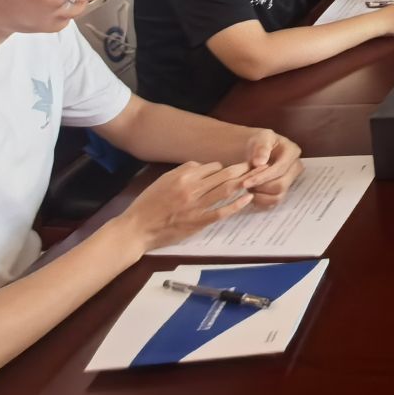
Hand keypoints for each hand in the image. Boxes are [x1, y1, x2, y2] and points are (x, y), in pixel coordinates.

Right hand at [116, 160, 254, 255]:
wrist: (137, 228)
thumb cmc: (148, 204)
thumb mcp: (164, 180)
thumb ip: (183, 171)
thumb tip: (202, 166)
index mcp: (183, 177)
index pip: (211, 166)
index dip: (223, 167)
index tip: (233, 168)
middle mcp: (192, 189)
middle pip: (223, 175)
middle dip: (241, 169)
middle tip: (256, 166)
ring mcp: (196, 206)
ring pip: (225, 190)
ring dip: (243, 183)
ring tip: (256, 178)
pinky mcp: (198, 222)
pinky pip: (221, 211)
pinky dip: (237, 204)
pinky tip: (247, 199)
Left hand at [237, 129, 304, 208]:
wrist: (258, 151)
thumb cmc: (260, 143)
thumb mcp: (260, 138)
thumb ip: (261, 148)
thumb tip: (260, 162)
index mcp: (292, 152)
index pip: (279, 169)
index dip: (262, 177)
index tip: (245, 182)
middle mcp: (295, 167)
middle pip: (281, 185)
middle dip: (261, 187)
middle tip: (245, 184)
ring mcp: (291, 180)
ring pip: (278, 196)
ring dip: (260, 195)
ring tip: (249, 187)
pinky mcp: (284, 190)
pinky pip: (274, 202)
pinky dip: (261, 201)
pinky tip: (252, 193)